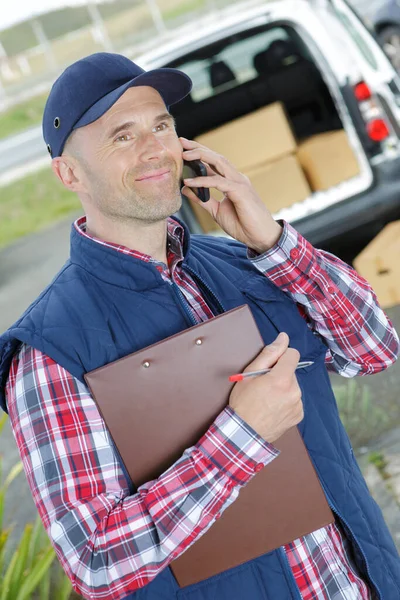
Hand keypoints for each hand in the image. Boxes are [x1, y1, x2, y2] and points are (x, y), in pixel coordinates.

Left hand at [180, 137, 281, 252]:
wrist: (260, 237)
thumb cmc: (243, 224)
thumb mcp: (216, 211)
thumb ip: (202, 199)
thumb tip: (186, 189)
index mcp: (232, 181)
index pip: (214, 163)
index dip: (200, 153)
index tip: (184, 148)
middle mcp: (236, 178)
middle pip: (216, 157)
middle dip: (198, 148)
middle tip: (182, 142)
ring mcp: (240, 183)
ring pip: (219, 163)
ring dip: (201, 157)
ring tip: (184, 156)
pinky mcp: (240, 192)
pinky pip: (218, 182)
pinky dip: (203, 181)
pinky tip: (190, 182)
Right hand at [229, 333, 302, 442]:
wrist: (244, 433)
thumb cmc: (243, 403)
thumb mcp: (249, 374)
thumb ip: (269, 353)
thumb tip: (283, 338)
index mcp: (282, 379)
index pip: (293, 354)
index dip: (281, 356)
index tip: (270, 366)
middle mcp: (294, 391)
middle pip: (291, 371)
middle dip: (280, 374)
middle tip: (263, 385)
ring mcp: (298, 404)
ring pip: (293, 385)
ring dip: (283, 387)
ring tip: (267, 398)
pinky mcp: (299, 414)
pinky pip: (295, 399)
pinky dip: (286, 400)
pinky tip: (272, 407)